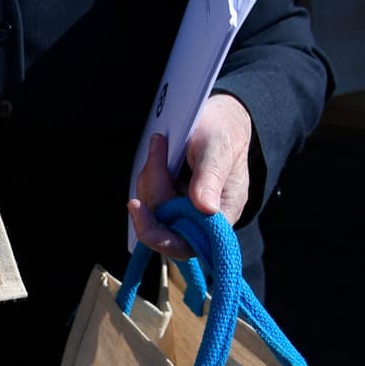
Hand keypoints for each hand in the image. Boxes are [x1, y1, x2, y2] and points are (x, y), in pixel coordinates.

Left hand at [128, 93, 252, 257]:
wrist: (220, 121)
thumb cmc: (225, 134)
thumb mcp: (220, 150)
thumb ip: (211, 177)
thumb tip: (205, 207)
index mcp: (220, 217)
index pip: (185, 244)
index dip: (158, 236)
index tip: (139, 207)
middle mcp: (200, 220)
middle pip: (160, 223)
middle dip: (153, 188)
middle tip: (158, 152)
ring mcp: (182, 210)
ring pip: (151, 209)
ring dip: (150, 177)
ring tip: (162, 147)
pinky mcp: (170, 199)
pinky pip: (149, 195)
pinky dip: (149, 175)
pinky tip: (158, 155)